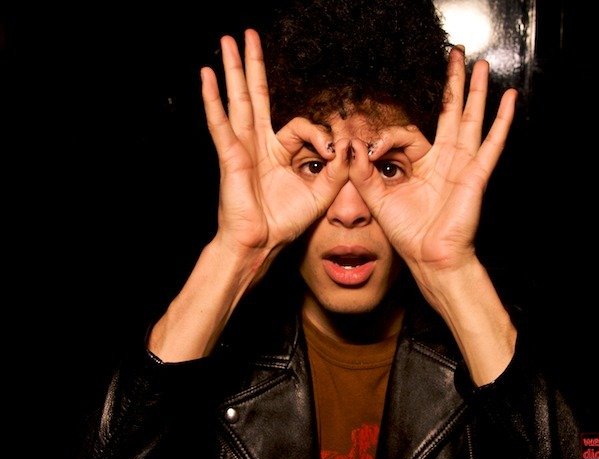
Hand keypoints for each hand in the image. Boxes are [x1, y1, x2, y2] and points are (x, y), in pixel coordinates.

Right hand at [202, 30, 347, 258]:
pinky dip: (213, 99)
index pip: (300, 125)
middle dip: (253, 65)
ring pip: (239, 100)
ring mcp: (242, 147)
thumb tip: (350, 146)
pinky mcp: (231, 156)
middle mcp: (258, 144)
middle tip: (250, 35)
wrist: (261, 243)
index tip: (333, 153)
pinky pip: (221, 123)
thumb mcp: (322, 193)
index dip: (320, 134)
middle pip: (257, 95)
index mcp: (279, 152)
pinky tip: (207, 76)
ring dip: (233, 69)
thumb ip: (339, 170)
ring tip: (227, 40)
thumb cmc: (285, 222)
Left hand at [349, 47, 516, 292]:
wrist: (429, 258)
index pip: (406, 134)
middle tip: (455, 55)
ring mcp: (463, 165)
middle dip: (452, 84)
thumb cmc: (408, 233)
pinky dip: (502, 121)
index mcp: (423, 164)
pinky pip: (491, 144)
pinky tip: (509, 98)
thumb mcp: (377, 199)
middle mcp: (445, 160)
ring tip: (480, 65)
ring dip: (475, 92)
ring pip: (471, 120)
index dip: (385, 138)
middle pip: (450, 113)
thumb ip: (362, 172)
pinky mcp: (475, 175)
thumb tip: (351, 146)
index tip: (368, 151)